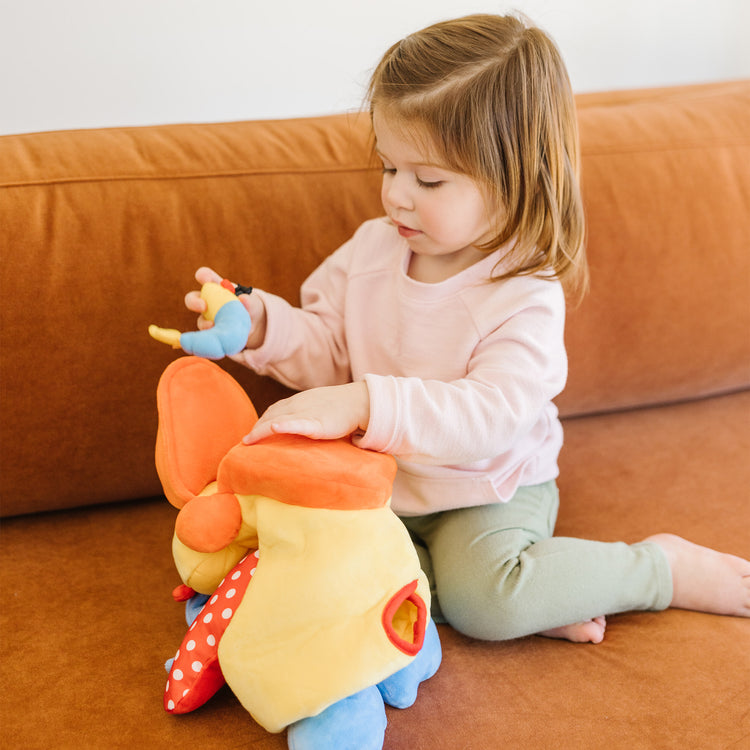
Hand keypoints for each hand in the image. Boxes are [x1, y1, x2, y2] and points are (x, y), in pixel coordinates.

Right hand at [185, 267, 266, 347]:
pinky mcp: (212, 333)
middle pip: (192, 299)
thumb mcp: (253, 303)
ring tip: (213, 327)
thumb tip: (244, 299)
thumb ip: (250, 301)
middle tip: (203, 306)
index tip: (205, 279)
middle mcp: (208, 302)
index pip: (205, 277)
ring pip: (200, 320)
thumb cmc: (251, 308)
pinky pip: (207, 336)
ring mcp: (208, 318)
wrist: (254, 326)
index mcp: (217, 288)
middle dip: (194, 302)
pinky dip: (210, 338)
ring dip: (204, 324)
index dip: (203, 276)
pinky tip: (217, 339)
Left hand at [243, 382, 369, 443]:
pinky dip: (285, 425)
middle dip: (256, 429)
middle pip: (270, 416)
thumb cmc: (339, 408)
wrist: (359, 402)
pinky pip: (298, 423)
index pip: (273, 411)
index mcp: (297, 402)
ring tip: (250, 441)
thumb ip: (303, 416)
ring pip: (278, 420)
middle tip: (246, 443)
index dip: (260, 423)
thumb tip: (291, 427)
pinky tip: (275, 428)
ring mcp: (306, 414)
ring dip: (261, 430)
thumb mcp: (316, 407)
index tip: (251, 435)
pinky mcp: (317, 424)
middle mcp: (297, 406)